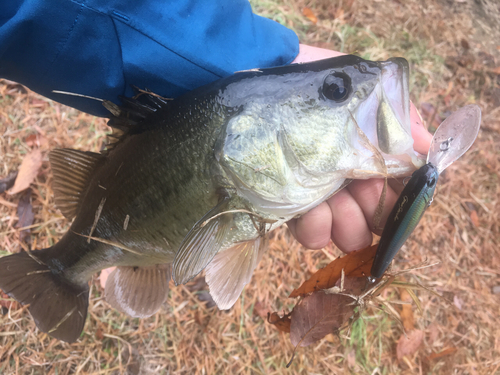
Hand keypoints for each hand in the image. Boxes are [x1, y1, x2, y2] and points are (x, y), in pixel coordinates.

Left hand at [287, 45, 432, 252]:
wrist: (272, 78)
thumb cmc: (324, 87)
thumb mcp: (369, 94)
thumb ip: (401, 119)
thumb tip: (429, 147)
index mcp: (373, 157)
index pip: (401, 191)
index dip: (405, 199)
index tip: (401, 195)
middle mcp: (351, 180)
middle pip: (378, 219)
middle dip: (376, 216)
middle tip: (364, 199)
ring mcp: (322, 195)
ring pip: (349, 233)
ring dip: (348, 226)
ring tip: (334, 206)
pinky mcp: (292, 206)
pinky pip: (313, 234)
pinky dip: (317, 230)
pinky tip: (311, 212)